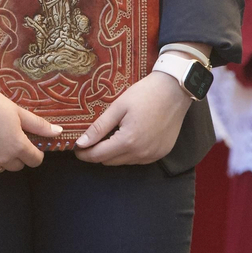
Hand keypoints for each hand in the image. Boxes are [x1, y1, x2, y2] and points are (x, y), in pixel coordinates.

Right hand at [0, 68, 61, 172]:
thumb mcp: (18, 112)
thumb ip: (39, 125)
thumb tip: (59, 132)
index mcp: (18, 146)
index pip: (35, 160)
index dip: (34, 152)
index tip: (28, 144)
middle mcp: (3, 158)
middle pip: (18, 165)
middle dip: (16, 154)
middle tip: (7, 136)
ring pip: (0, 167)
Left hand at [74, 71, 190, 164]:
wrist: (175, 90)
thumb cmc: (145, 94)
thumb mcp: (118, 107)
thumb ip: (99, 128)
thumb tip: (81, 143)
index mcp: (128, 141)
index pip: (98, 156)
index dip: (84, 154)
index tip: (76, 148)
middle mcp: (141, 154)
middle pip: (110, 162)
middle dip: (98, 153)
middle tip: (92, 138)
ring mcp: (153, 155)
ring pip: (124, 162)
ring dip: (114, 153)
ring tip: (112, 134)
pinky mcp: (161, 153)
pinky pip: (138, 159)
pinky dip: (129, 152)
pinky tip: (129, 137)